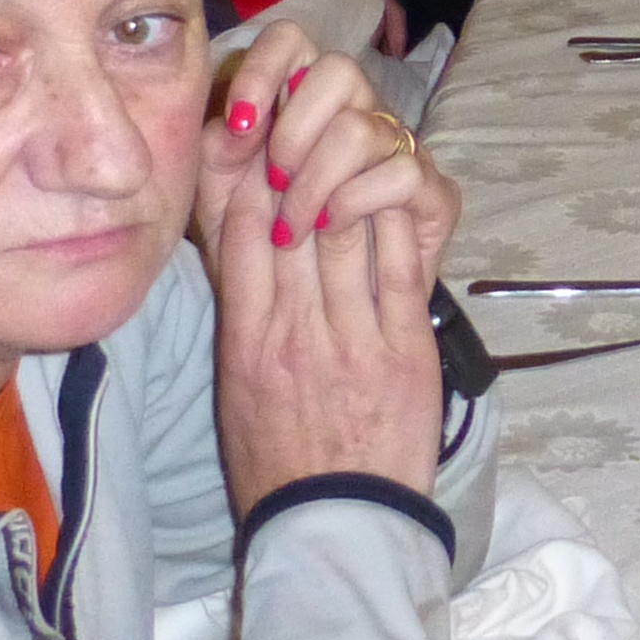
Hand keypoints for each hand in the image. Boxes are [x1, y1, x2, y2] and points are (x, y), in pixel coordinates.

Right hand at [196, 31, 450, 512]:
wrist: (333, 530)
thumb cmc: (278, 467)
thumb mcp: (238, 389)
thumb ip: (245, 321)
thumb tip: (254, 257)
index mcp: (244, 340)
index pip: (239, 234)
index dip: (250, 172)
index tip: (261, 133)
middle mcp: (291, 330)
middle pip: (290, 215)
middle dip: (300, 154)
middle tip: (309, 109)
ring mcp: (348, 336)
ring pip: (346, 228)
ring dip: (352, 174)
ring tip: (355, 134)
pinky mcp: (401, 349)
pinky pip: (398, 266)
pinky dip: (396, 220)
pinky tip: (397, 185)